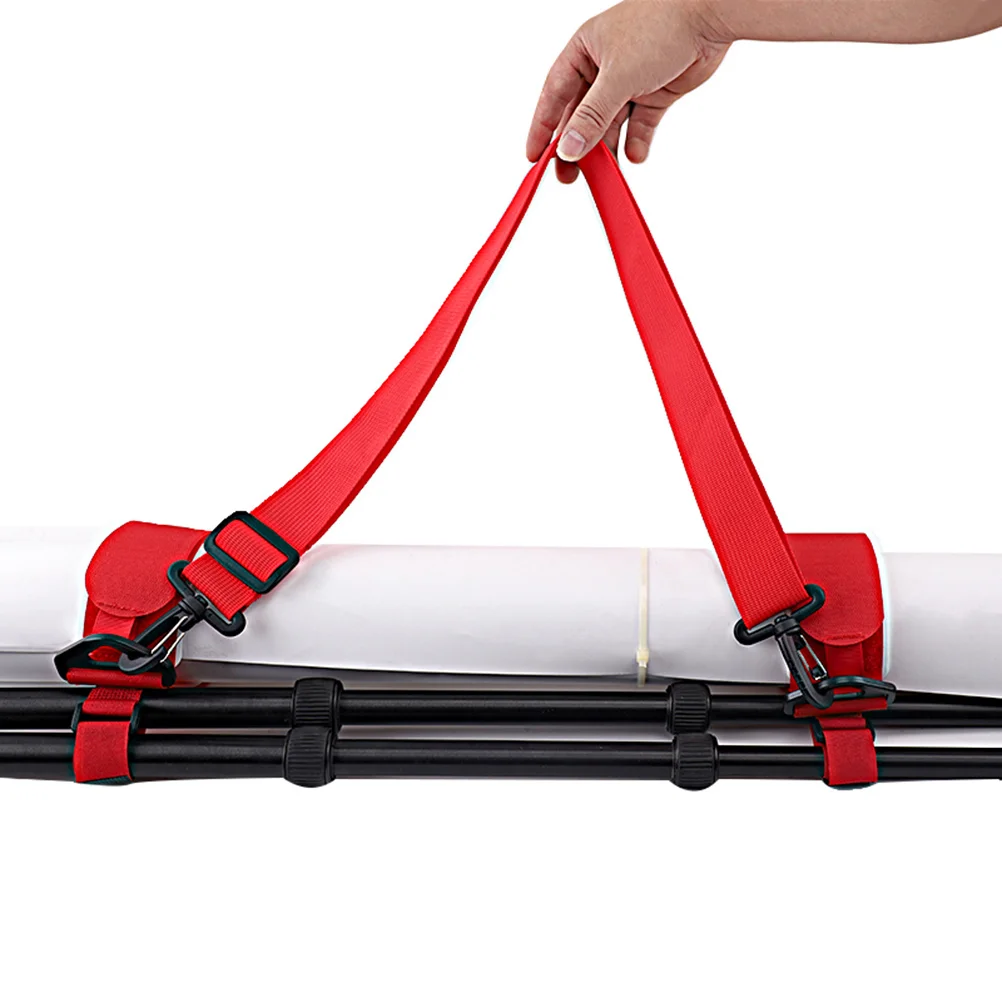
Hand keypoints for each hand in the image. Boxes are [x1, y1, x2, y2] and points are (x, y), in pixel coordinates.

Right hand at [526, 0, 730, 181]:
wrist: (709, 14)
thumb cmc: (659, 26)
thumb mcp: (617, 76)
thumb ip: (591, 117)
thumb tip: (568, 149)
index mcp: (584, 51)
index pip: (554, 94)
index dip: (543, 127)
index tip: (534, 157)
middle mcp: (604, 66)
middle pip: (581, 115)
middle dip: (576, 147)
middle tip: (567, 177)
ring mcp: (631, 80)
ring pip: (610, 124)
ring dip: (606, 149)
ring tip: (603, 175)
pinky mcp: (656, 92)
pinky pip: (639, 124)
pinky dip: (637, 141)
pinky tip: (635, 157)